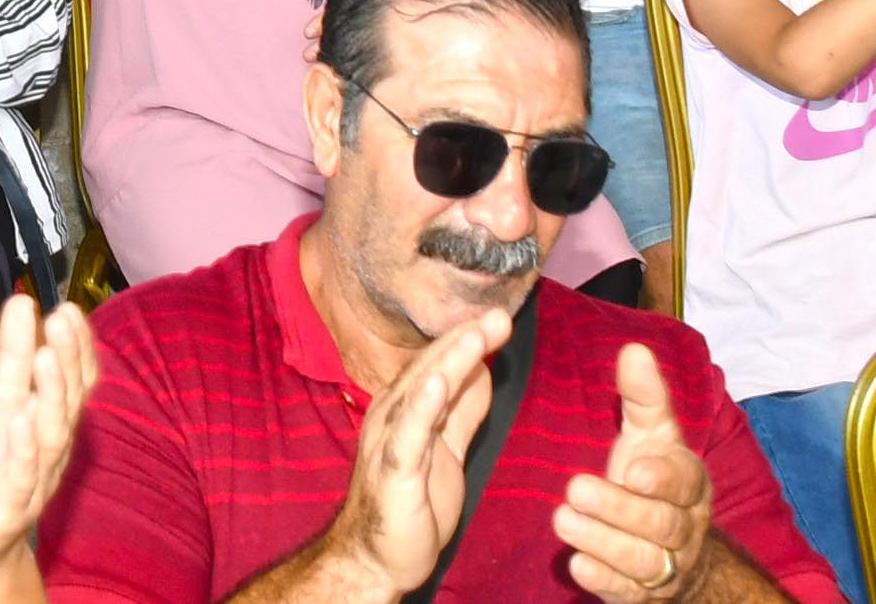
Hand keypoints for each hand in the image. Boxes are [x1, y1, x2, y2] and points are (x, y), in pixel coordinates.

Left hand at [0, 295, 102, 576]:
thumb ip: (14, 354)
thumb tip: (22, 301)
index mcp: (53, 420)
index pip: (76, 380)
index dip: (77, 346)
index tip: (69, 308)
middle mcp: (52, 448)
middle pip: (68, 401)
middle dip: (67, 359)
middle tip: (61, 319)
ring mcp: (35, 479)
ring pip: (52, 437)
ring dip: (51, 397)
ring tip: (45, 359)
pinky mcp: (9, 507)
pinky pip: (22, 477)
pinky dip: (23, 448)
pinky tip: (19, 418)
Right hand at [325, 307, 513, 598]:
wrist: (375, 560)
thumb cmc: (410, 506)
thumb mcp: (445, 450)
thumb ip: (460, 412)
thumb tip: (482, 370)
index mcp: (406, 409)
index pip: (439, 365)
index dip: (468, 340)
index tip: (499, 317)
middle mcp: (393, 416)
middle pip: (432, 368)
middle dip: (465, 340)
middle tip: (498, 315)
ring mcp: (390, 441)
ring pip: (422, 392)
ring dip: (450, 361)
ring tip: (476, 335)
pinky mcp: (394, 472)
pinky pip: (409, 435)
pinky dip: (423, 405)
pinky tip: (438, 382)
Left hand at [553, 343, 718, 603]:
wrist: (674, 548)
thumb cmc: (652, 474)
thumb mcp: (651, 434)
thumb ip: (643, 396)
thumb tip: (634, 350)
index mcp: (689, 483)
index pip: (683, 481)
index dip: (661, 479)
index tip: (633, 470)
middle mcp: (684, 527)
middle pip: (660, 524)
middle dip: (619, 509)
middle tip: (575, 490)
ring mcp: (666, 566)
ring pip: (642, 561)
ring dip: (603, 542)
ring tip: (562, 521)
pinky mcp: (642, 595)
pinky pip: (627, 592)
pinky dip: (603, 580)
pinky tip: (575, 564)